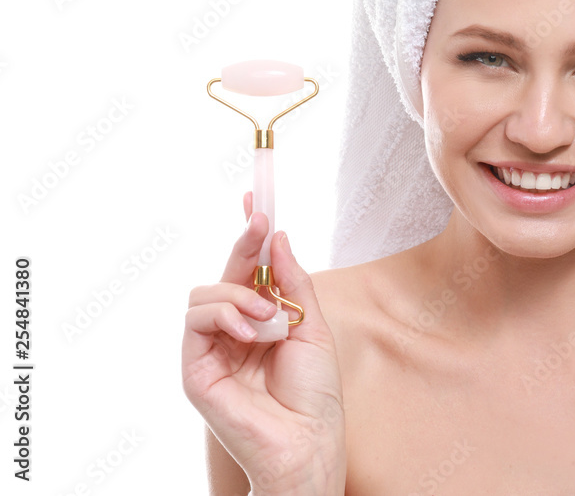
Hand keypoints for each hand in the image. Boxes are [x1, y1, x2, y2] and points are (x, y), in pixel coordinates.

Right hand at [182, 191, 345, 494]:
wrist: (307, 440)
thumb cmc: (314, 393)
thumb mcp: (312, 325)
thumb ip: (293, 282)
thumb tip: (278, 237)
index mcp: (262, 320)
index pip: (249, 269)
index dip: (249, 236)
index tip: (254, 200)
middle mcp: (234, 330)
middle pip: (226, 273)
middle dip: (243, 243)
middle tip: (259, 220)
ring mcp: (211, 348)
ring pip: (206, 292)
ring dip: (242, 295)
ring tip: (271, 320)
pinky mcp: (195, 368)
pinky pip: (196, 320)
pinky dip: (226, 315)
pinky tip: (252, 331)